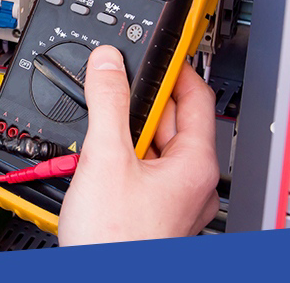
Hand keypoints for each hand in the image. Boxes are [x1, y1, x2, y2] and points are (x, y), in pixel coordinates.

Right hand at [58, 45, 219, 244]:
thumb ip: (108, 102)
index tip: (151, 49)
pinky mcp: (150, 213)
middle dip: (135, 102)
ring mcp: (172, 200)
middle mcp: (192, 182)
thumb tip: (108, 62)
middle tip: (107, 86)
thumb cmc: (116, 240)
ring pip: (150, 148)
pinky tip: (92, 162)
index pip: (195, 95)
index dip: (172, 67)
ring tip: (93, 129)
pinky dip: (116, 158)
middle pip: (168, 121)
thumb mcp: (106, 157)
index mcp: (197, 163)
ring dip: (122, 132)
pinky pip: (138, 172)